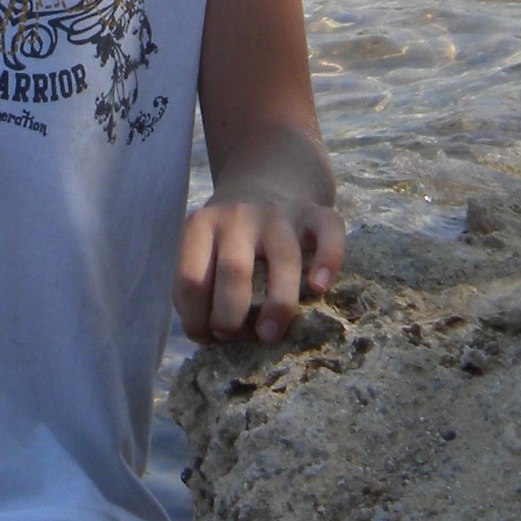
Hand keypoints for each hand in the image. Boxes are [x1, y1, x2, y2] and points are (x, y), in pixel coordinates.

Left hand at [174, 188, 344, 346]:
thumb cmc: (229, 236)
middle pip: (234, 270)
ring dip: (277, 305)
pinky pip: (329, 234)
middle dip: (231, 315)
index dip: (196, 318)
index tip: (209, 336)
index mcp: (201, 225)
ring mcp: (280, 213)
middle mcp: (239, 215)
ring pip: (284, 258)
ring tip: (269, 334)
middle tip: (237, 338)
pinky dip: (328, 261)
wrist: (263, 182)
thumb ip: (202, 284)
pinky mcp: (315, 214)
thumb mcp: (202, 248)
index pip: (191, 279)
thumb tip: (212, 336)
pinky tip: (320, 288)